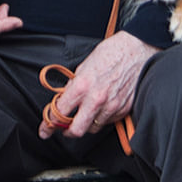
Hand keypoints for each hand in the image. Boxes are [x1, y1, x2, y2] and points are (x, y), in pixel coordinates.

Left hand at [37, 31, 157, 139]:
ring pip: (93, 129)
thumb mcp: (84, 65)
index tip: (45, 130)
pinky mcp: (124, 109)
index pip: (59, 112)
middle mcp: (96, 99)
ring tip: (86, 112)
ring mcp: (111, 106)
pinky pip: (108, 122)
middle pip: (76, 130)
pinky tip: (102, 107)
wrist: (136, 49)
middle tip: (64, 128)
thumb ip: (73, 85)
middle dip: (67, 132)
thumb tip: (64, 100)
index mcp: (82, 86)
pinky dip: (102, 118)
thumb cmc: (111, 53)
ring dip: (87, 124)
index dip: (48, 124)